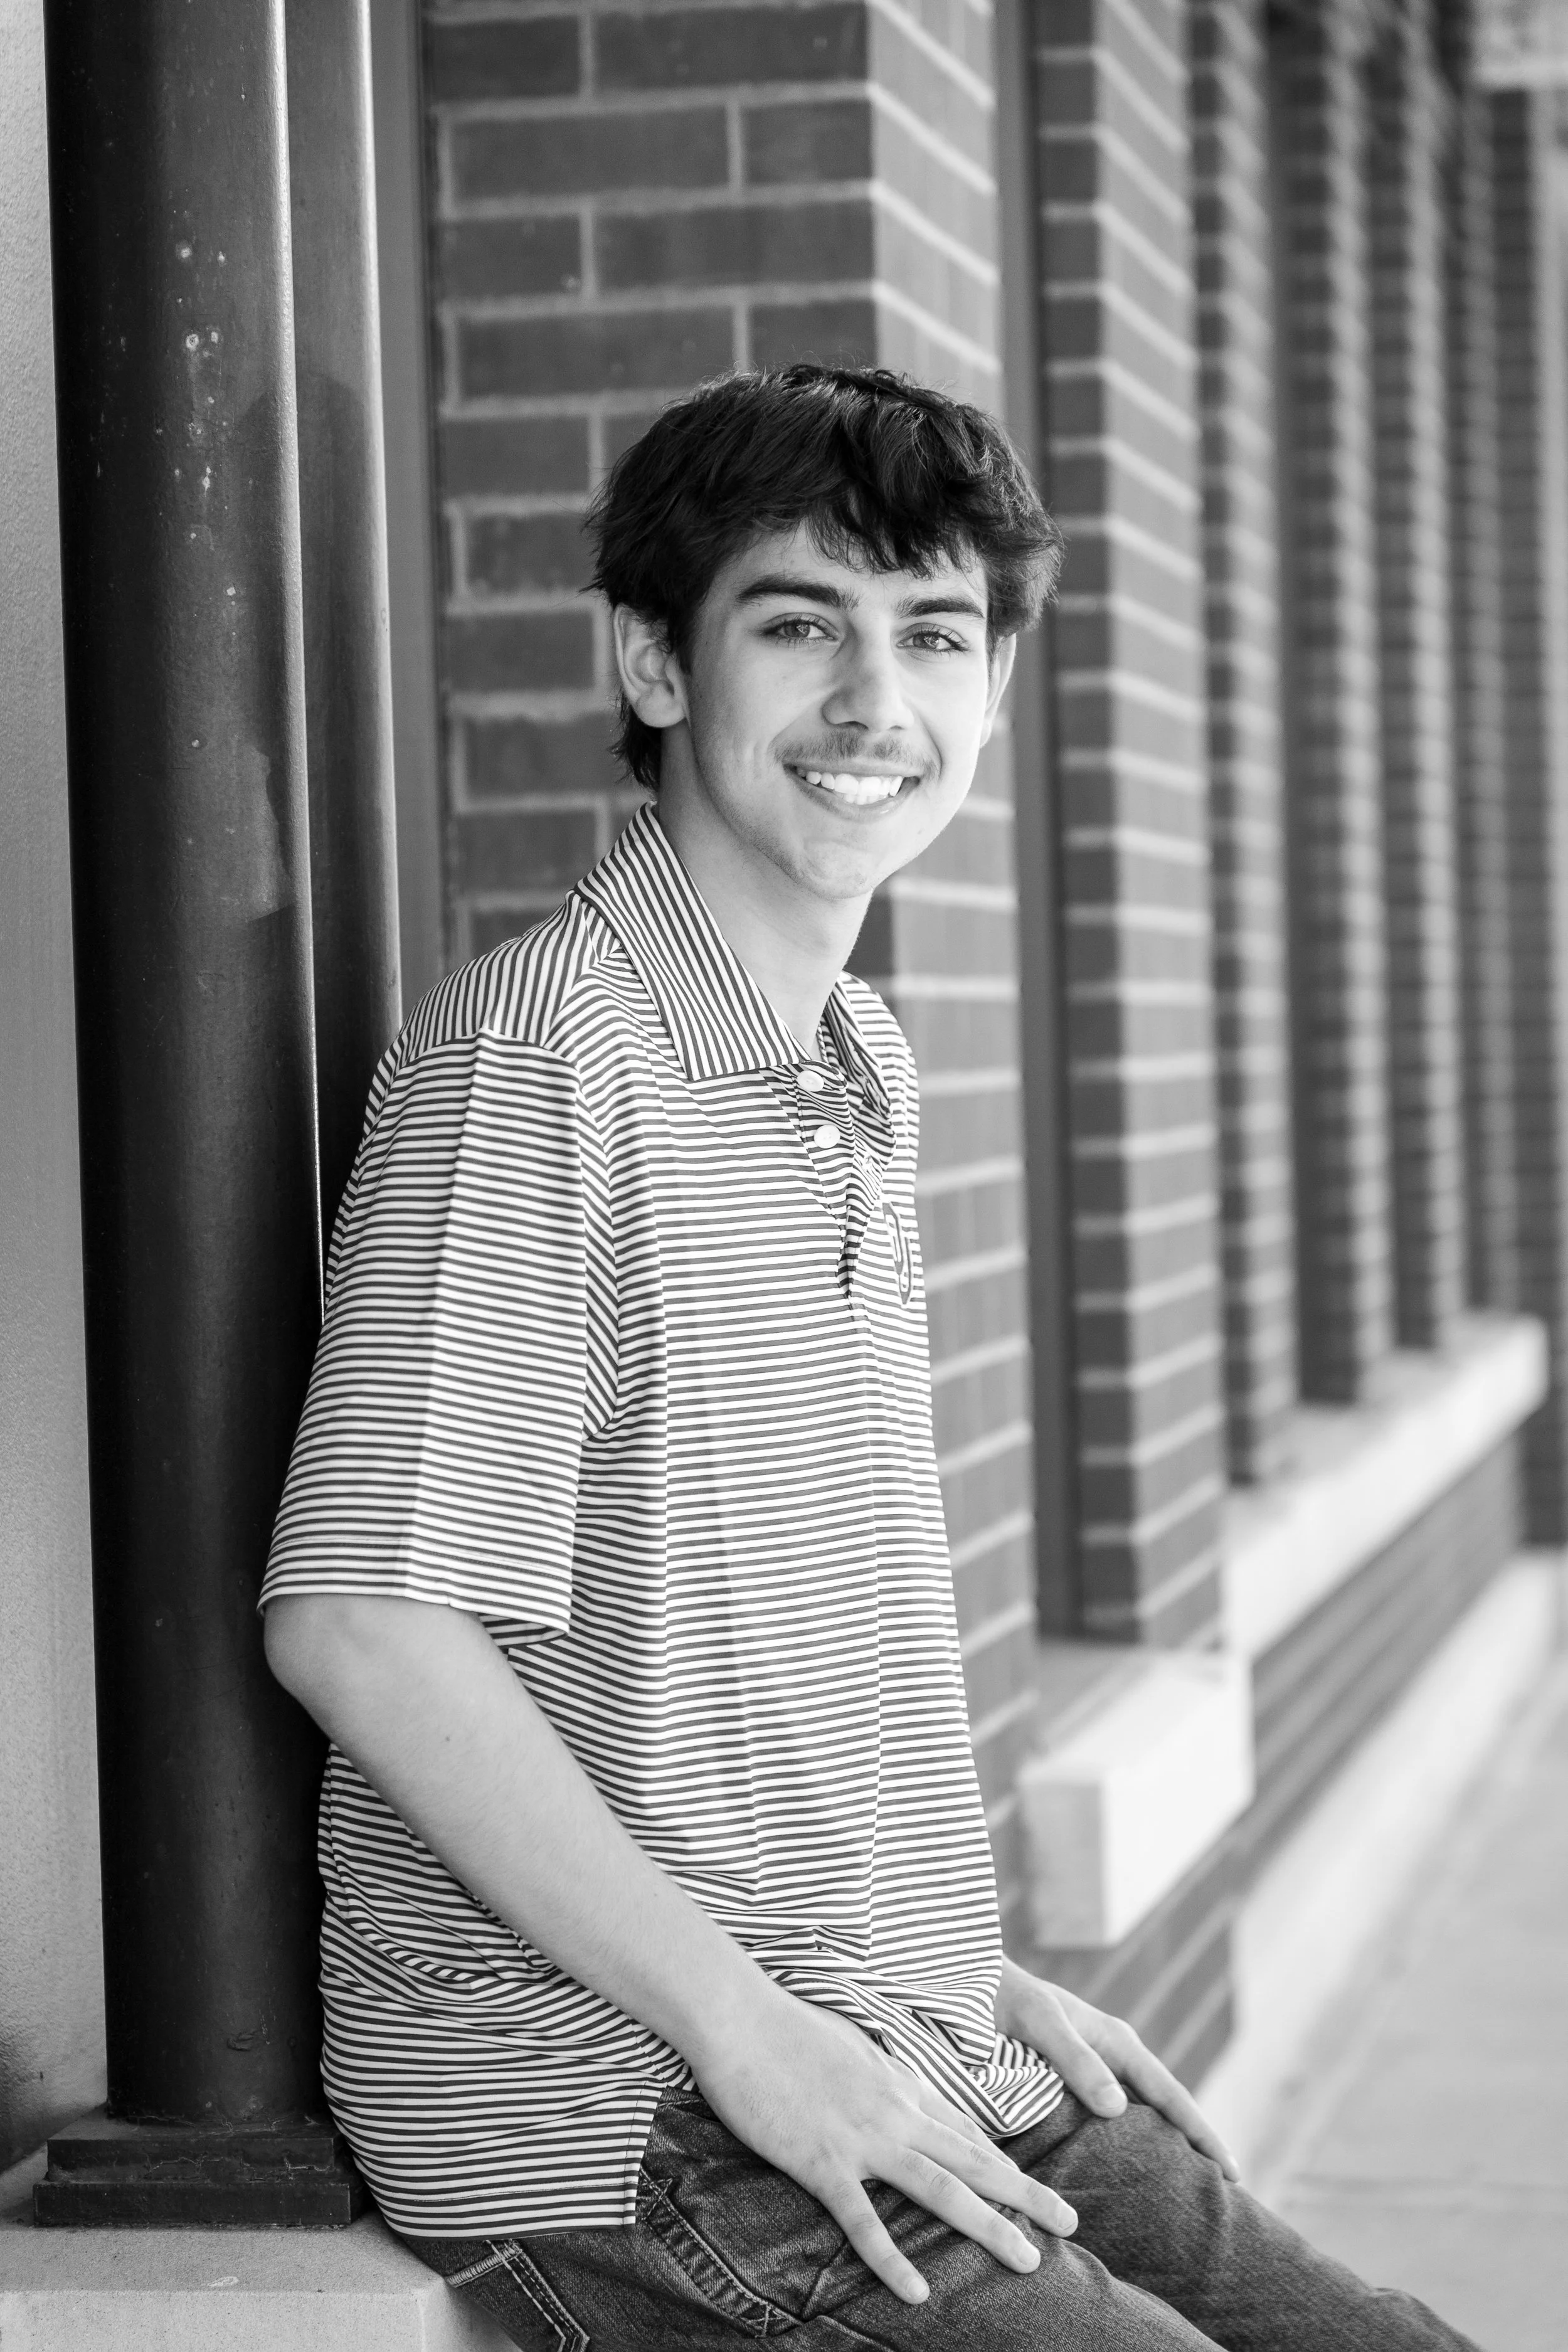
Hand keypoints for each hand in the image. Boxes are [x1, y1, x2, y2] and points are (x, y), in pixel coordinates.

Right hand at [689, 1980, 1077, 2303]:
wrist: (741, 2018)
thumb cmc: (786, 2028)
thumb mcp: (850, 2046)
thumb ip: (880, 2073)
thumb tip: (901, 2088)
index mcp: (899, 2085)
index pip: (964, 2131)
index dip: (1004, 2163)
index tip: (1036, 2190)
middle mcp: (895, 2113)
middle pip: (973, 2160)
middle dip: (1027, 2194)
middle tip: (1071, 2222)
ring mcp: (863, 2139)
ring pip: (941, 2189)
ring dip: (990, 2226)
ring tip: (1030, 2260)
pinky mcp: (823, 2162)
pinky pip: (865, 2220)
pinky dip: (893, 2258)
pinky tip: (918, 2291)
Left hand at [995, 1957, 1239, 2180]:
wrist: (971, 1982)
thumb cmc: (1006, 1998)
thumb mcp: (1042, 2023)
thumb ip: (1076, 2061)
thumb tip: (1117, 2108)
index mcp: (1117, 2042)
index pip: (1171, 2095)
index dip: (1202, 2134)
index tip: (1231, 2172)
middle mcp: (1114, 2057)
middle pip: (1166, 2108)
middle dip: (1196, 2144)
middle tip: (1224, 2192)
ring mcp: (1097, 2070)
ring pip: (1142, 2115)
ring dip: (1165, 2146)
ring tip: (1185, 2189)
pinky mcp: (1074, 2082)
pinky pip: (1113, 2119)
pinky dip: (1130, 2143)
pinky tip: (1128, 2171)